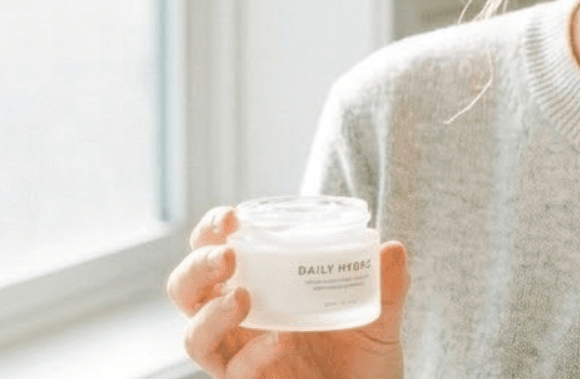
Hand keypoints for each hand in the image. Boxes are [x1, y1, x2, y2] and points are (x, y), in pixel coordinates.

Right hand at [169, 206, 409, 378]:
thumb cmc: (362, 356)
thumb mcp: (380, 317)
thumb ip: (387, 286)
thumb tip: (393, 249)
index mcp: (256, 289)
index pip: (213, 252)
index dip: (210, 231)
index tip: (231, 216)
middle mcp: (236, 322)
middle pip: (186, 290)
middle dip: (197, 266)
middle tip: (228, 255)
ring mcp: (238, 357)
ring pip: (194, 336)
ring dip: (211, 313)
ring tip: (243, 298)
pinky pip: (235, 373)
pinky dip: (252, 356)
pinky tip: (278, 341)